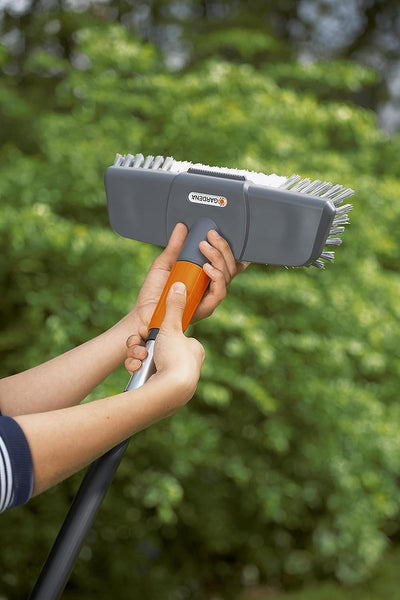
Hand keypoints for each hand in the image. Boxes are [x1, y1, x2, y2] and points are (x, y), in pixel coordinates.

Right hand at [126, 283, 204, 404]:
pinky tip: (136, 368)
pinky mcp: (160, 390)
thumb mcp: (172, 327)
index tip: (144, 330)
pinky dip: (136, 368)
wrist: (169, 392)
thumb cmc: (175, 358)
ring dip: (136, 355)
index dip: (153, 331)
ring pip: (146, 359)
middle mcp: (185, 365)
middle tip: (138, 343)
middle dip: (141, 344)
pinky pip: (143, 373)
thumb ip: (174, 306)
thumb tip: (180, 284)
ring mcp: (172, 378)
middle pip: (155, 347)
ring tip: (138, 357)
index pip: (169, 335)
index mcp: (193, 350)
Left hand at [131, 222, 249, 332]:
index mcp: (204, 276)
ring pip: (227, 276)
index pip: (224, 261)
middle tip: (210, 235)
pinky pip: (219, 292)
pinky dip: (216, 277)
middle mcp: (210, 287)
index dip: (228, 248)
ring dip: (219, 258)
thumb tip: (182, 227)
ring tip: (205, 247)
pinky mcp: (206, 308)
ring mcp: (209, 297)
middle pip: (229, 266)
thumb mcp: (164, 263)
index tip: (216, 233)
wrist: (144, 312)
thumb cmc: (154, 293)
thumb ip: (175, 246)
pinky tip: (206, 267)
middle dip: (223, 247)